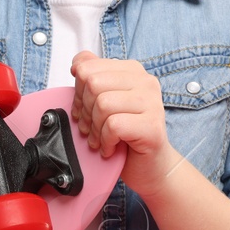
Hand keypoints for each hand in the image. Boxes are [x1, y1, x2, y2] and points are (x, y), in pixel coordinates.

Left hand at [69, 49, 182, 198]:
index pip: (88, 66)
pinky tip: (110, 147)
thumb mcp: (106, 102)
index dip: (77, 92)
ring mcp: (152, 102)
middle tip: (90, 128)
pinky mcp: (152, 125)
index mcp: (132, 71)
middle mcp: (146, 82)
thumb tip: (78, 63)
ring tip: (100, 139)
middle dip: (84, 110)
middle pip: (93, 83)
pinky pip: (114, 125)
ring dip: (95, 128)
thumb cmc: (127, 136)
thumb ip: (94, 78)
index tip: (83, 110)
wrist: (151, 167)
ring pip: (103, 104)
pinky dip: (105, 140)